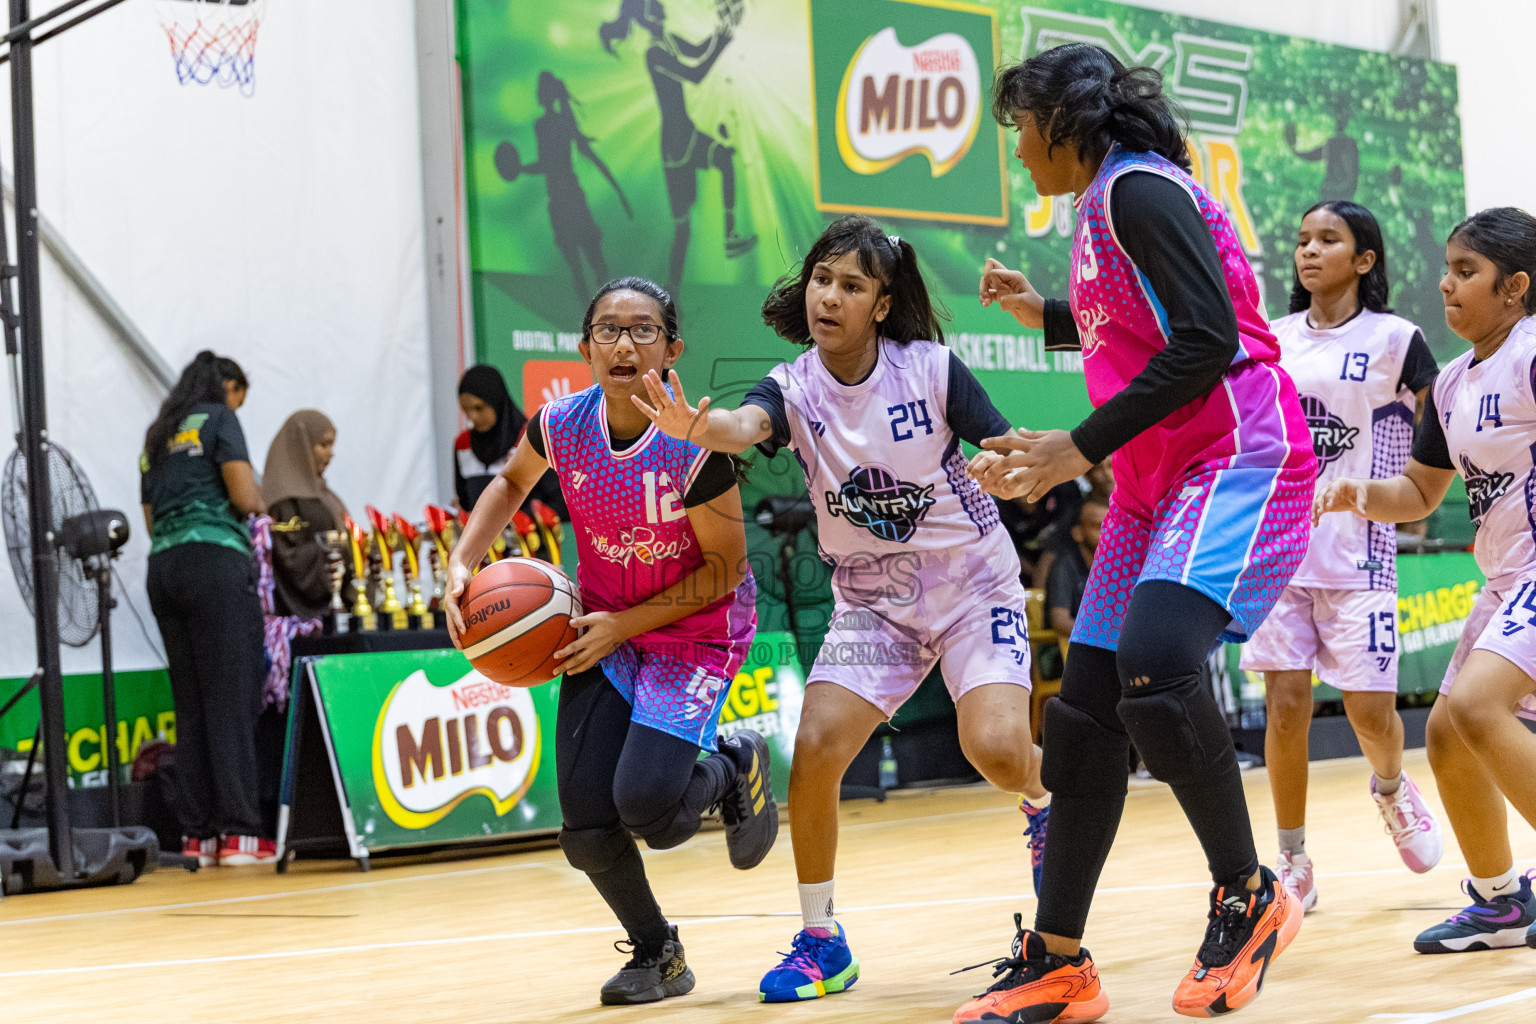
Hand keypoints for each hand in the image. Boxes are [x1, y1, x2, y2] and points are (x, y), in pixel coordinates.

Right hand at [444, 559, 472, 648]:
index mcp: (449, 600)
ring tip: (464, 648)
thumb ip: (458, 585)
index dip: (458, 623)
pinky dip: (463, 629)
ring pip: (454, 625)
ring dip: (458, 636)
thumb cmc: (459, 572)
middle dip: (455, 637)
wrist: (457, 569)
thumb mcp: (459, 577)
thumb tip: (456, 592)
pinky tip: (471, 636)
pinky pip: (460, 621)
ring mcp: (453, 609)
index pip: (453, 614)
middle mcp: (449, 607)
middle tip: (461, 649)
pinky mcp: (458, 608)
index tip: (464, 632)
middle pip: (451, 625)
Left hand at [553, 610, 627, 676]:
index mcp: (589, 639)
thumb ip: (581, 621)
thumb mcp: (594, 617)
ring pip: (584, 665)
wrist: (622, 627)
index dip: (564, 652)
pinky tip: (581, 668)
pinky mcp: (602, 655)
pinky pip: (591, 664)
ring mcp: (598, 653)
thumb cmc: (607, 620)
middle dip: (565, 666)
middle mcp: (592, 649)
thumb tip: (570, 623)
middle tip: (555, 671)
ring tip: (567, 674)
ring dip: (575, 670)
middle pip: (576, 660)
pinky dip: (584, 668)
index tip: (555, 656)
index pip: (573, 647)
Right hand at [632, 369, 709, 441]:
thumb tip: (707, 398)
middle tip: (651, 371)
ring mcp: (664, 413)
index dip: (676, 383)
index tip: (672, 372)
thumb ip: (703, 410)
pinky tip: (633, 398)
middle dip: (657, 383)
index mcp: (682, 407)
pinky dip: (641, 406)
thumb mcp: (702, 420)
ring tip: (645, 377)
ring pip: (655, 399)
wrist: (690, 434)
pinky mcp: (659, 421)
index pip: (678, 393)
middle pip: (663, 394)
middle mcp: (672, 408)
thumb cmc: (697, 426)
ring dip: (650, 389)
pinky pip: (648, 412)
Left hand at [967, 429, 1090, 502]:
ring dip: (1010, 485)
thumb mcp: (1048, 433)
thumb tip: (1019, 430)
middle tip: (985, 475)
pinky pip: (1040, 489)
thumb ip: (1032, 434)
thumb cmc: (1068, 439)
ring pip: (1021, 477)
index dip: (994, 441)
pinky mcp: (1053, 478)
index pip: (1010, 441)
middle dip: (995, 468)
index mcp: (1034, 445)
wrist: (1086, 445)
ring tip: (1003, 490)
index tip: (981, 443)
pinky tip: (1027, 499)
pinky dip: (1033, 495)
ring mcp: (1043, 468)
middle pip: (1010, 461)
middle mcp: (1035, 456)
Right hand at [979, 258, 1044, 329]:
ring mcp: (1004, 288)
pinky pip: (988, 293)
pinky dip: (984, 298)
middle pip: (988, 272)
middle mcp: (1007, 280)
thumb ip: (1008, 298)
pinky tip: (986, 305)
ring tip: (987, 303)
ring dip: (983, 292)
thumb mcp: (1022, 302)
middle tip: (987, 297)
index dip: (988, 280)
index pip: (993, 271)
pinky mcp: (1002, 297)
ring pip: (986, 283)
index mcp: (1013, 276)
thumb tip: (998, 300)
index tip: (991, 293)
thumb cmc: (1034, 307)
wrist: (1038, 317)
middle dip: (983, 284)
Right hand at [1313, 478, 1366, 526]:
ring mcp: (1325, 496)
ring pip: (1317, 502)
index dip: (1329, 498)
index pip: (1332, 490)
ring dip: (1314, 510)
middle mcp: (1329, 488)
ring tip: (1313, 520)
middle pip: (1321, 495)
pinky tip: (1316, 524)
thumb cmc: (1358, 492)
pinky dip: (1316, 516)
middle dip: (1319, 504)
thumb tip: (1364, 514)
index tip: (1328, 507)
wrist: (1353, 493)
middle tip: (1320, 513)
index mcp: (1339, 483)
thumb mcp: (1362, 496)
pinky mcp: (1324, 503)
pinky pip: (1318, 509)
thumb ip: (1362, 504)